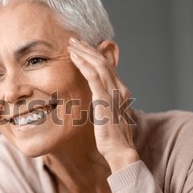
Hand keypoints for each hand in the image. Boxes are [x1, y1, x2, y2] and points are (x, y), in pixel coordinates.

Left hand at [67, 37, 138, 171]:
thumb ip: (103, 105)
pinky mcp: (105, 99)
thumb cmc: (112, 138)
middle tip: (74, 40)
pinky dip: (84, 64)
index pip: (108, 67)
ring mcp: (113, 93)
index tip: (82, 48)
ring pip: (99, 65)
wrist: (120, 151)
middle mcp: (120, 89)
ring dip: (84, 53)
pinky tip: (74, 57)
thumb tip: (94, 101)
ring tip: (72, 45)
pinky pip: (94, 76)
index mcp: (121, 92)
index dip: (94, 56)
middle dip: (88, 49)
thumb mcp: (108, 117)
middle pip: (103, 61)